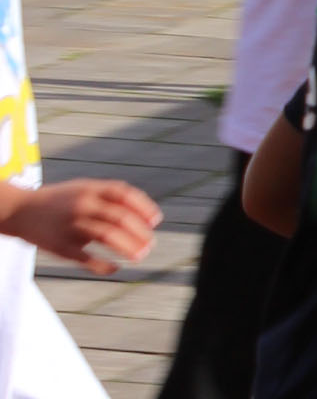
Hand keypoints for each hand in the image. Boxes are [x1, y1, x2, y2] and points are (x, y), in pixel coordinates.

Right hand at [0, 179, 160, 273]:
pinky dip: (104, 266)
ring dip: (129, 247)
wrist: (20, 211)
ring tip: (140, 256)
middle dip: (140, 233)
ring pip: (107, 236)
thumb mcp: (84, 189)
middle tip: (150, 245)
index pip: (125, 195)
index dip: (144, 208)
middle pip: (120, 217)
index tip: (156, 221)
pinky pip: (87, 258)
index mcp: (91, 189)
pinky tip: (115, 268)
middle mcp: (82, 205)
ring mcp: (71, 226)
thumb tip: (146, 215)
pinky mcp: (60, 247)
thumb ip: (112, 197)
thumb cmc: (61, 201)